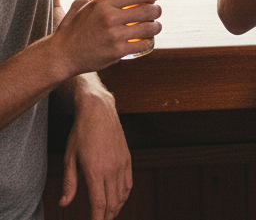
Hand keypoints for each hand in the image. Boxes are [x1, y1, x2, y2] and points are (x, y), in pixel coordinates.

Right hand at [53, 0, 161, 77]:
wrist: (61, 55)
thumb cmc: (70, 29)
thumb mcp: (79, 5)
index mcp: (103, 3)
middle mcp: (110, 18)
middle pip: (147, 10)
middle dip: (157, 10)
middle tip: (157, 11)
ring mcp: (114, 36)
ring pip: (147, 28)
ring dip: (156, 26)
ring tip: (156, 26)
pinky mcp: (117, 52)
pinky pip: (141, 44)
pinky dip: (148, 42)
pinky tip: (147, 40)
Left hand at [61, 88, 131, 219]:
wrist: (98, 110)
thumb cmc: (81, 132)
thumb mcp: (69, 158)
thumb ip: (68, 184)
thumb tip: (64, 203)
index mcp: (95, 171)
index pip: (99, 204)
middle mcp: (111, 169)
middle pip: (113, 203)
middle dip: (107, 217)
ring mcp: (121, 163)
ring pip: (123, 195)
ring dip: (116, 208)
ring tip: (108, 214)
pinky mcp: (127, 157)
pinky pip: (129, 182)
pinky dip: (125, 195)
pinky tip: (119, 199)